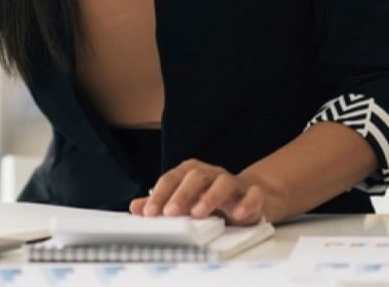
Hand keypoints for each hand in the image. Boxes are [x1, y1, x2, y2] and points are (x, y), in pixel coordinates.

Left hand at [128, 158, 269, 225]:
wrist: (248, 198)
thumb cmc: (210, 198)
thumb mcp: (184, 201)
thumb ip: (161, 203)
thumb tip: (135, 208)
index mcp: (190, 172)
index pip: (171, 178)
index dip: (159, 195)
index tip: (149, 213)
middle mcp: (211, 173)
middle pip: (195, 177)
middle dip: (181, 194)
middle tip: (170, 213)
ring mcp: (232, 182)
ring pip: (222, 183)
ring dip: (209, 198)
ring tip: (198, 214)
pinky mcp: (253, 194)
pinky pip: (252, 195)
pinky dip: (247, 203)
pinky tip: (238, 215)